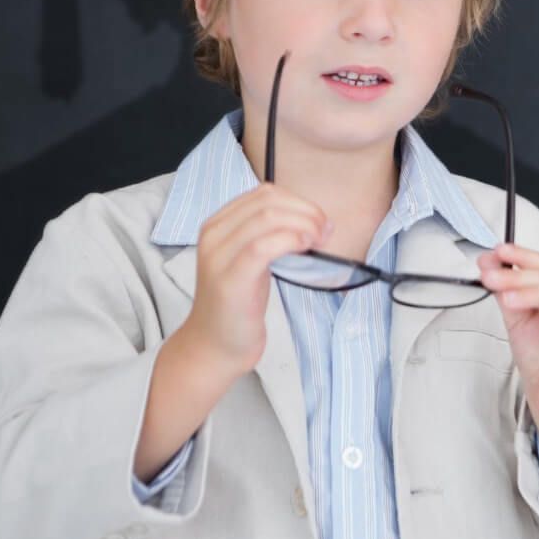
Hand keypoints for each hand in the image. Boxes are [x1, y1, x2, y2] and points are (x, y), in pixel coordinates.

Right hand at [181, 182, 328, 378]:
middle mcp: (213, 234)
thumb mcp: (251, 257)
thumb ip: (269, 233)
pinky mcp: (230, 279)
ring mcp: (218, 256)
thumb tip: (312, 217)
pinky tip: (305, 249)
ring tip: (319, 241)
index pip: (264, 193)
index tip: (319, 220)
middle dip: (305, 211)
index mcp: (218, 224)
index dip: (299, 201)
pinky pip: (263, 246)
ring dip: (303, 224)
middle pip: (268, 202)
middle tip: (325, 231)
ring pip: (267, 218)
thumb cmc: (239, 300)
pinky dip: (291, 240)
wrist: (216, 344)